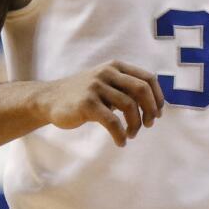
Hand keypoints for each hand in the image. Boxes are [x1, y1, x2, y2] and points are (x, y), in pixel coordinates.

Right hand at [39, 61, 164, 146]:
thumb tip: (154, 104)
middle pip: (142, 89)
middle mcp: (108, 73)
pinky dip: (120, 134)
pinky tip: (121, 142)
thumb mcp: (107, 83)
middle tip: (149, 124)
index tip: (158, 113)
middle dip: (150, 109)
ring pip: (129, 106)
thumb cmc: (84, 94)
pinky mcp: (87, 104)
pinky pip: (112, 121)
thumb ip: (126, 87)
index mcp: (117, 67)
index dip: (158, 96)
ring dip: (135, 124)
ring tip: (132, 135)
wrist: (49, 99)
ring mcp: (96, 87)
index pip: (148, 78)